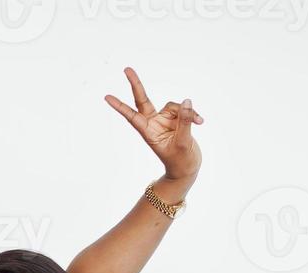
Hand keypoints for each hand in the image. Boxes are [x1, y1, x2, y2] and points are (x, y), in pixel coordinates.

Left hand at [104, 68, 202, 182]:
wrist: (187, 168)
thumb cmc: (180, 161)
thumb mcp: (183, 142)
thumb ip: (185, 121)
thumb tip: (187, 101)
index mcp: (148, 132)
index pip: (132, 116)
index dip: (120, 106)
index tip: (106, 97)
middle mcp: (154, 123)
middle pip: (143, 100)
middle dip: (136, 84)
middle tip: (126, 69)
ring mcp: (165, 120)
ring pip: (173, 105)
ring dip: (187, 112)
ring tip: (198, 122)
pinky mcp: (176, 119)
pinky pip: (185, 110)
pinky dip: (193, 114)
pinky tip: (200, 121)